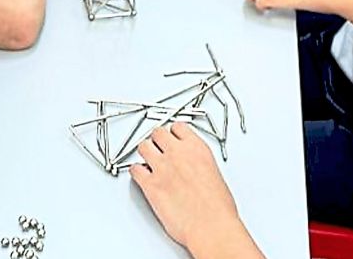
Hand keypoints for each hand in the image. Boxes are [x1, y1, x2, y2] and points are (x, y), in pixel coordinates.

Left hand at [130, 124, 244, 249]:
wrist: (211, 226)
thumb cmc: (218, 208)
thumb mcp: (214, 173)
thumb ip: (198, 162)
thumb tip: (190, 165)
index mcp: (197, 148)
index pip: (177, 127)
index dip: (172, 134)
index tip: (171, 139)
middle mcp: (178, 153)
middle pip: (157, 133)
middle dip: (156, 141)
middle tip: (157, 150)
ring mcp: (162, 167)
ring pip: (142, 146)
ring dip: (144, 153)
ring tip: (148, 162)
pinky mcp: (150, 184)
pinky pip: (134, 170)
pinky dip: (136, 173)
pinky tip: (142, 178)